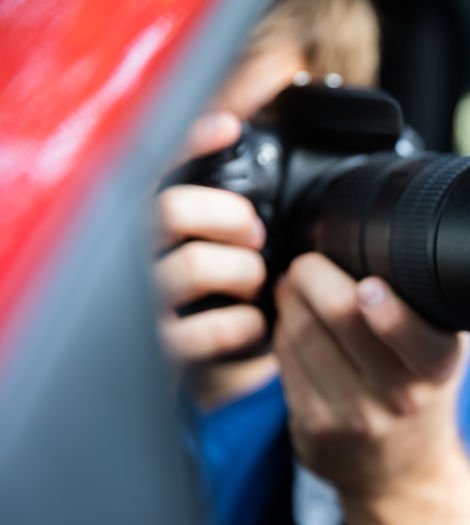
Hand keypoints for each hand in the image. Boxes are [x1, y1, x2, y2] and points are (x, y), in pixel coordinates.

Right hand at [154, 111, 274, 403]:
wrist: (206, 375)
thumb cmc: (218, 299)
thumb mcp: (223, 247)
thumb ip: (225, 202)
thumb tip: (241, 130)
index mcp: (149, 228)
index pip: (155, 168)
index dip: (190, 140)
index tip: (230, 127)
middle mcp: (134, 261)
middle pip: (168, 208)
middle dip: (226, 213)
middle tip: (256, 231)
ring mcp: (143, 309)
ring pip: (188, 266)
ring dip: (240, 269)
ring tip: (258, 281)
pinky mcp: (160, 358)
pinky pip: (201, 333)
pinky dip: (242, 327)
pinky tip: (255, 325)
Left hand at [273, 253, 469, 496]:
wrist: (402, 472)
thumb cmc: (421, 393)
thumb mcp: (442, 350)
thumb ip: (423, 307)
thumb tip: (375, 243)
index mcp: (438, 368)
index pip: (413, 336)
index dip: (386, 308)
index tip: (369, 285)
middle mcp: (400, 397)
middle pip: (341, 316)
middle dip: (314, 275)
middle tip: (308, 263)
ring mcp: (354, 417)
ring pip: (303, 333)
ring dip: (290, 299)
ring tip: (295, 287)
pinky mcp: (313, 429)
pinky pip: (286, 362)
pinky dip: (282, 333)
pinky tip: (291, 325)